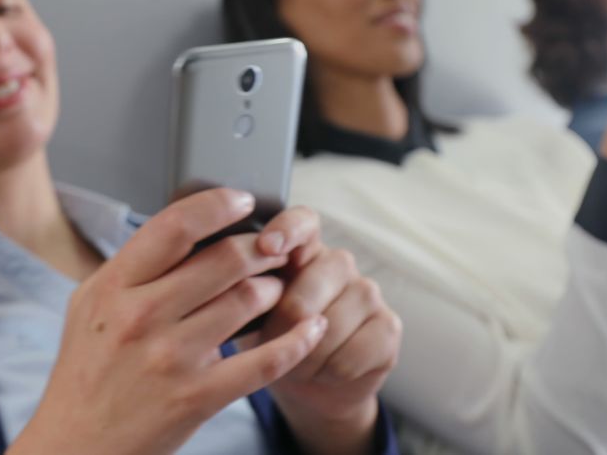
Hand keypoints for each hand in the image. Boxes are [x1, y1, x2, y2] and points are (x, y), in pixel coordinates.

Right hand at [8, 190, 328, 454]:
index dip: (218, 204)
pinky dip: (296, 340)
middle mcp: (141, 317)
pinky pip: (264, 360)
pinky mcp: (197, 397)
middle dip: (261, 248)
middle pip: (225, 260)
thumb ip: (132, 267)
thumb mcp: (90, 305)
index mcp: (114, 287)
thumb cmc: (86, 371)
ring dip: (275, 289)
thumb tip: (185, 227)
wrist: (76, 443)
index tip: (243, 201)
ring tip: (276, 290)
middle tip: (274, 249)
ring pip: (249, 301)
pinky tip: (310, 328)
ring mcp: (171, 358)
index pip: (175, 226)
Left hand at [242, 208, 401, 454]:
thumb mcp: (247, 310)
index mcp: (301, 249)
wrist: (308, 386)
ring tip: (295, 363)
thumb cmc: (271, 339)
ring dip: (303, 358)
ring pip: (328, 327)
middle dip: (281, 329)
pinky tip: (323, 372)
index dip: (286, 229)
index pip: (302, 221)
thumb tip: (217, 272)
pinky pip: (350, 355)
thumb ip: (241, 285)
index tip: (265, 246)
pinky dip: (328, 373)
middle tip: (271, 347)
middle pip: (307, 289)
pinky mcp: (388, 327)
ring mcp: (368, 292)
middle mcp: (338, 263)